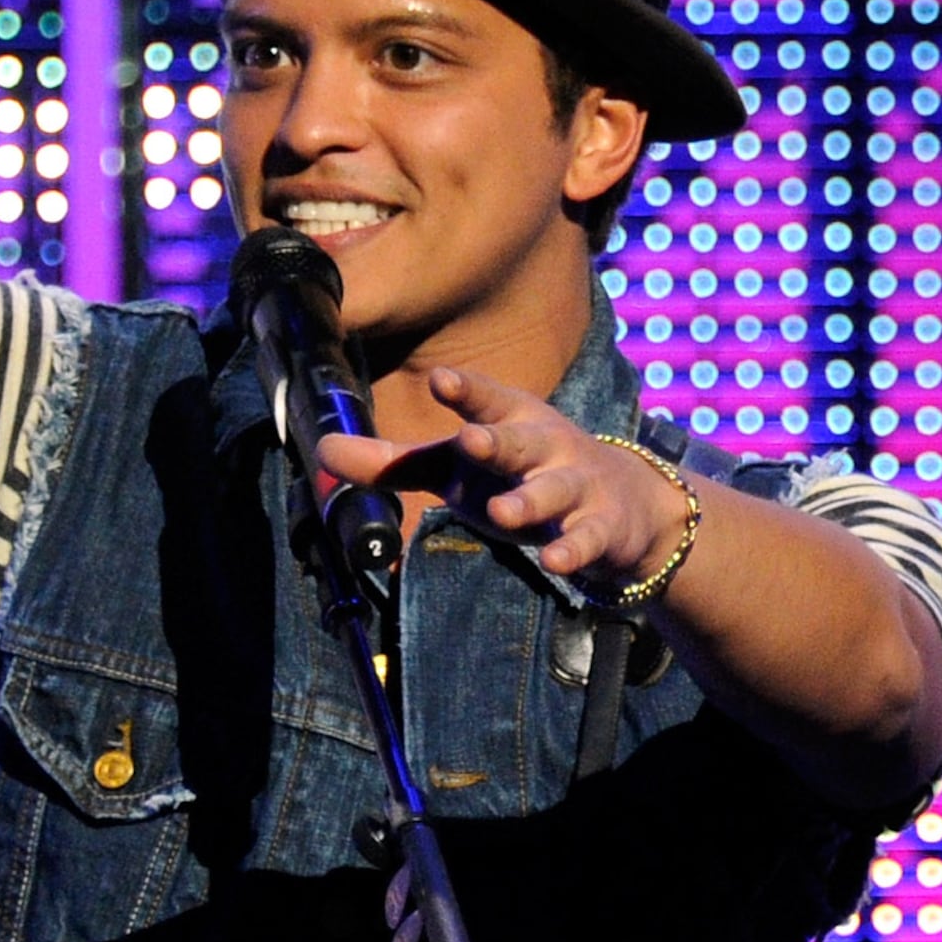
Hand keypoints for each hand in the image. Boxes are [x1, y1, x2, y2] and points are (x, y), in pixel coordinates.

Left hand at [313, 364, 695, 598]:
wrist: (620, 505)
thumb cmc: (519, 475)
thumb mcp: (460, 466)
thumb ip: (396, 461)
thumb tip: (321, 451)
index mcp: (509, 421)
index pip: (486, 401)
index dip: (465, 391)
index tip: (440, 379)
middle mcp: (544, 447)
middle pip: (517, 443)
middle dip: (496, 441)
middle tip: (470, 440)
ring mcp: (575, 487)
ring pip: (552, 492)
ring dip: (529, 503)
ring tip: (503, 513)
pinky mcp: (598, 529)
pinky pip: (584, 540)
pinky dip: (571, 550)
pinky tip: (554, 562)